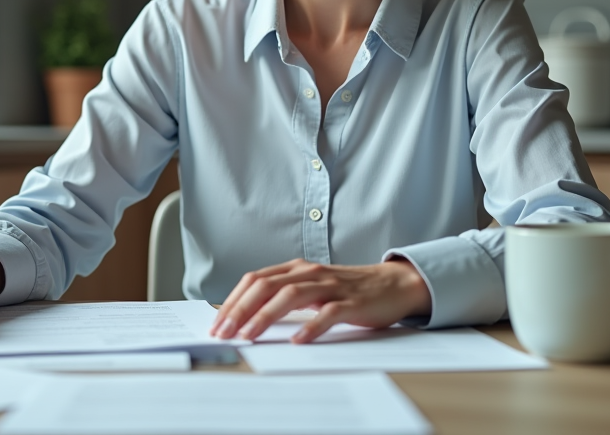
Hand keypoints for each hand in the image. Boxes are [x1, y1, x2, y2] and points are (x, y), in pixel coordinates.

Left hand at [209, 258, 431, 343]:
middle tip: (223, 332)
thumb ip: (283, 296)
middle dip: (240, 310)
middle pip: (266, 286)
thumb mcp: (310, 287)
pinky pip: (328, 313)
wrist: (392, 284)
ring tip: (249, 336)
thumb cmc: (347, 289)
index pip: (254, 280)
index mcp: (295, 268)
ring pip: (291, 296)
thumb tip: (246, 318)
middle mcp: (309, 273)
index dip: (233, 301)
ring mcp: (330, 286)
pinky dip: (310, 326)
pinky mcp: (351, 302)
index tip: (217, 323)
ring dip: (265, 317)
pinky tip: (298, 340)